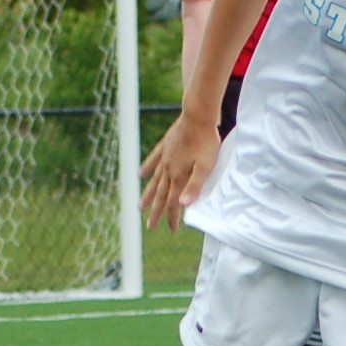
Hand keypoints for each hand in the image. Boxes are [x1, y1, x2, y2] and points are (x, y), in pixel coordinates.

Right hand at [138, 113, 220, 230]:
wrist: (198, 115)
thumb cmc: (206, 141)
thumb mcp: (205, 167)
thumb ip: (194, 186)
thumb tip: (181, 205)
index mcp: (178, 176)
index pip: (173, 203)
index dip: (172, 218)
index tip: (172, 230)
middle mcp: (168, 169)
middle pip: (160, 195)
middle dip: (156, 212)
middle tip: (150, 227)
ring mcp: (165, 157)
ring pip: (154, 180)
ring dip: (148, 194)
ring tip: (140, 206)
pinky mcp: (166, 146)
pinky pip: (153, 160)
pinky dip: (147, 168)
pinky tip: (140, 173)